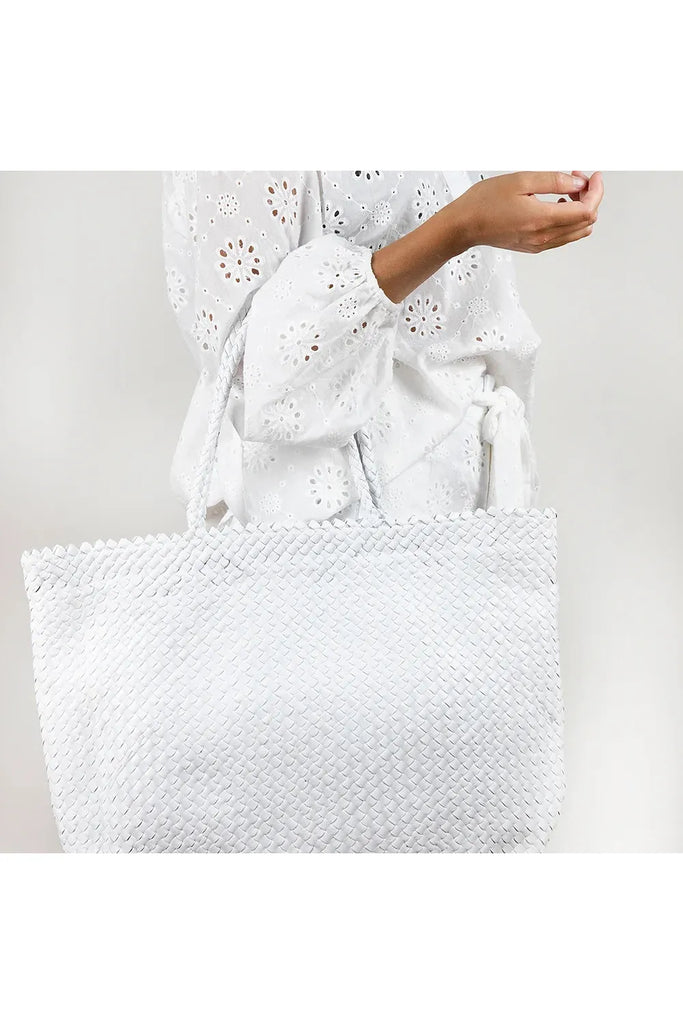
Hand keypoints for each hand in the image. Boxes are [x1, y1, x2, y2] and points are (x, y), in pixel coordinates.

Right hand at [449, 170, 603, 253]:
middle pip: (587, 222)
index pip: (587, 211)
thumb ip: (554, 181)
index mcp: (542, 220)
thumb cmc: (485, 202)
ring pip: (578, 232)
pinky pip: (563, 237)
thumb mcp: (521, 180)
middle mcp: (544, 237)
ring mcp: (539, 245)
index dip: (596, 191)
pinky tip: (556, 205)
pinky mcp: (534, 247)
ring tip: (567, 191)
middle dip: (590, 198)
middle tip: (578, 180)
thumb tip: (577, 182)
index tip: (593, 176)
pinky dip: (569, 220)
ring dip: (580, 210)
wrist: (464, 226)